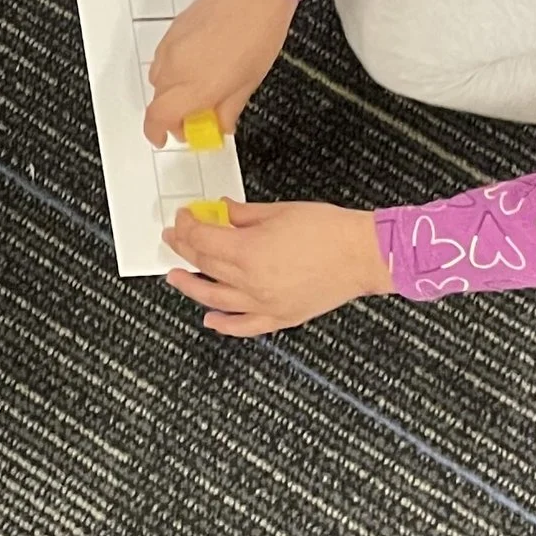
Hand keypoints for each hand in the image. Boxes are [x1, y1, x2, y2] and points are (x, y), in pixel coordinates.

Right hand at [141, 0, 296, 147]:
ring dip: (172, 91)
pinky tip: (198, 66)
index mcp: (195, 87)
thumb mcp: (248, 84)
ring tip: (199, 90)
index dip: (158, 133)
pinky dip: (173, 70)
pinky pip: (163, 59)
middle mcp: (176, 68)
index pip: (159, 118)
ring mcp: (171, 47)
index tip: (166, 139)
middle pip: (158, 101)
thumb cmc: (258, 34)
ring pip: (158, 79)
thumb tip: (221, 122)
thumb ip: (228, 110)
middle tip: (196, 116)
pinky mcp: (172, 31)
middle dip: (173, 114)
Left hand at [163, 201, 392, 334]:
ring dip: (192, 287)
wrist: (362, 255)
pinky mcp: (281, 317)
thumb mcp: (278, 211)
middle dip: (184, 250)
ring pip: (216, 299)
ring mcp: (265, 304)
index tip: (183, 217)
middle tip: (173, 239)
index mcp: (248, 251)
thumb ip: (242, 214)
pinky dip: (225, 325)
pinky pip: (246, 326)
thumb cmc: (326, 228)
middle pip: (206, 265)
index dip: (187, 226)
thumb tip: (220, 210)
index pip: (203, 240)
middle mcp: (251, 282)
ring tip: (176, 277)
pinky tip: (211, 320)